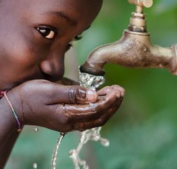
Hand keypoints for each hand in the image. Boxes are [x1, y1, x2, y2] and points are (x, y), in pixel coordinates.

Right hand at [6, 80, 123, 131]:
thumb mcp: (51, 90)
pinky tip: (104, 98)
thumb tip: (93, 95)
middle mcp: (71, 122)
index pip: (95, 110)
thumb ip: (72, 93)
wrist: (18, 107)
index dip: (109, 101)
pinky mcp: (69, 118)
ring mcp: (71, 122)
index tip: (118, 91)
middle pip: (99, 116)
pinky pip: (89, 116)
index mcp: (67, 115)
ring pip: (96, 118)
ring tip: (116, 93)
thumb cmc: (32, 95)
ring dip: (108, 106)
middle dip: (113, 104)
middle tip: (121, 91)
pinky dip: (100, 108)